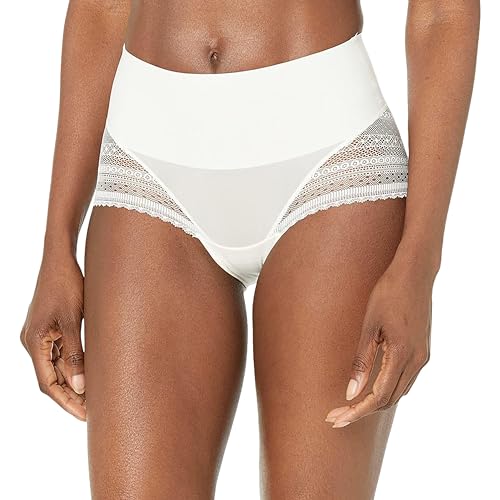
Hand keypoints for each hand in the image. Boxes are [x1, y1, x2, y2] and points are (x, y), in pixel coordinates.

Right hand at [20, 253, 85, 420]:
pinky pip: (59, 354)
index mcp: (34, 342)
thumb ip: (75, 353)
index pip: (48, 383)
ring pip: (56, 368)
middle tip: (94, 412)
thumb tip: (80, 385)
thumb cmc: (67, 285)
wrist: (61, 259)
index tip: (85, 416)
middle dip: (71, 396)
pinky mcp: (49, 329)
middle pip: (51, 378)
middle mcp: (33, 342)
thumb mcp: (73, 319)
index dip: (66, 402)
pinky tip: (88, 374)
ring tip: (94, 398)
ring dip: (73, 383)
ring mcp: (40, 336)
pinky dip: (73, 366)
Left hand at [325, 256, 432, 427]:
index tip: (335, 418)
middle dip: (362, 410)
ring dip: (374, 402)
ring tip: (348, 405)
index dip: (356, 411)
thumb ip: (361, 360)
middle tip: (336, 415)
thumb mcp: (369, 325)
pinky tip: (371, 387)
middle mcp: (417, 360)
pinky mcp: (422, 350)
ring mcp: (422, 356)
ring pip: (398, 392)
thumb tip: (351, 392)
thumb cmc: (388, 293)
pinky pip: (405, 379)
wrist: (414, 273)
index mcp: (402, 355)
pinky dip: (387, 389)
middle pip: (389, 400)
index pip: (378, 397)